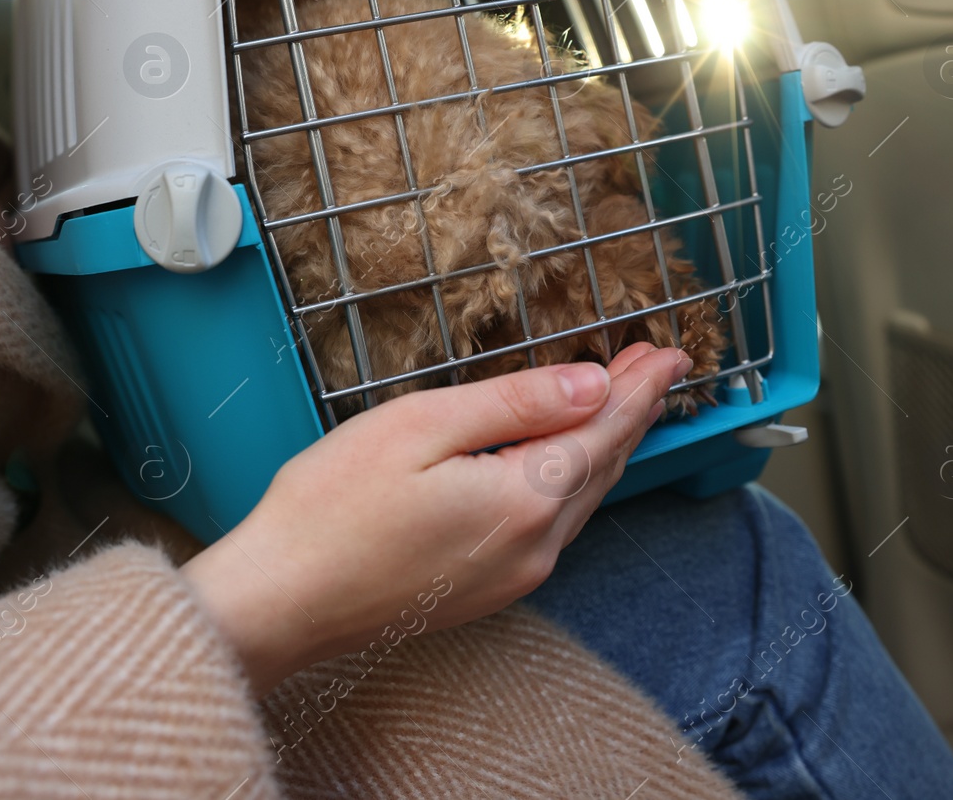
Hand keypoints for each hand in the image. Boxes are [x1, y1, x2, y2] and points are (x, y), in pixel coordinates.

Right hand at [181, 342, 691, 694]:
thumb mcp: (422, 426)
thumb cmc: (332, 506)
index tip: (670, 353)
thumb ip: (515, 403)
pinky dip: (574, 483)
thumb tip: (592, 385)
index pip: (603, 429)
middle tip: (656, 365)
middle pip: (602, 465)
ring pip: (583, 500)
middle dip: (632, 411)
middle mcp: (533, 546)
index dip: (639, 386)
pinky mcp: (486, 590)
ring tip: (624, 405)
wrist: (282, 600)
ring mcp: (513, 576)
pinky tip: (567, 464)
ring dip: (607, 447)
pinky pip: (554, 527)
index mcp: (522, 498)